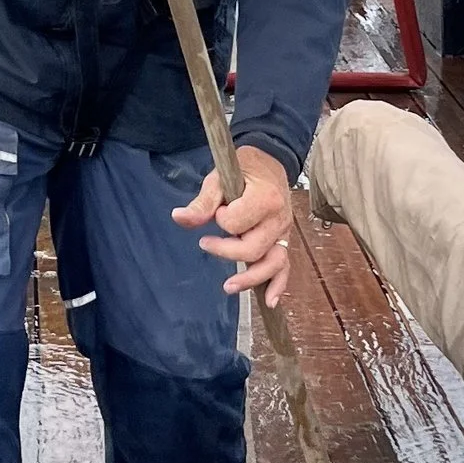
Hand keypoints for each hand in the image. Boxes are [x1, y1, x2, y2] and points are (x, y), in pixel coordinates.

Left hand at [173, 143, 295, 305]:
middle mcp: (278, 218)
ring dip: (251, 278)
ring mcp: (283, 232)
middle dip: (226, 251)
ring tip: (229, 286)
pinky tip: (270, 301)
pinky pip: (285, 266)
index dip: (221, 220)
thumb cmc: (244, 169)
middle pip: (252, 249)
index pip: (237, 223)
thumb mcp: (219, 178)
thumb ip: (203, 203)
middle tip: (205, 244)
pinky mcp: (283, 241)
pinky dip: (278, 284)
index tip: (217, 211)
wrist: (271, 162)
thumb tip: (178, 217)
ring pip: (272, 263)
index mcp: (265, 198)